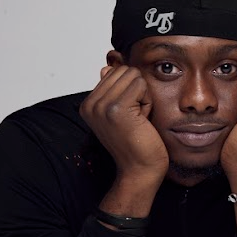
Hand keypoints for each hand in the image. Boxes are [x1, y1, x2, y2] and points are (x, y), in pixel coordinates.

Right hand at [81, 65, 167, 182]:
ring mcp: (101, 106)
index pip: (116, 72)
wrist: (140, 169)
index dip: (131, 91)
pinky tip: (142, 120)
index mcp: (88, 104)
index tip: (129, 115)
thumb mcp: (123, 112)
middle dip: (138, 91)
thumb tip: (106, 67)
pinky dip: (148, 102)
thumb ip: (113, 90)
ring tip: (138, 119)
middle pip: (125, 71)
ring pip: (133, 76)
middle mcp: (90, 104)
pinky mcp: (116, 108)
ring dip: (143, 97)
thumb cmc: (137, 142)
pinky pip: (141, 85)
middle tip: (136, 117)